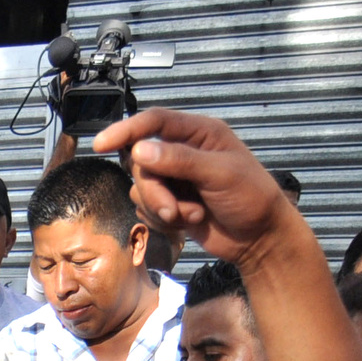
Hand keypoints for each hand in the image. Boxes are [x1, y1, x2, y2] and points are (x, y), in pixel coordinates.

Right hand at [88, 109, 296, 265]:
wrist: (259, 239)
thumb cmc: (251, 197)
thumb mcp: (220, 174)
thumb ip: (180, 161)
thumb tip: (139, 151)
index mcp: (198, 133)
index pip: (155, 121)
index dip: (126, 130)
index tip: (101, 144)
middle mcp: (182, 151)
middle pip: (141, 162)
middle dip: (153, 190)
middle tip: (172, 210)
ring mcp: (174, 178)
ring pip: (141, 187)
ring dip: (160, 207)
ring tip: (189, 216)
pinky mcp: (170, 202)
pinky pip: (146, 208)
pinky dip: (162, 219)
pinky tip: (186, 223)